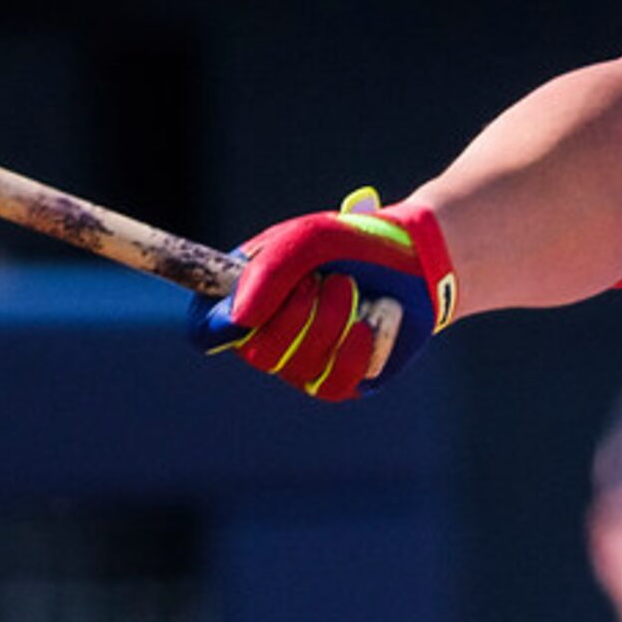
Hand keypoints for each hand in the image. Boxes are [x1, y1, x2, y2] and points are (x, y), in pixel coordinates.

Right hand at [187, 190, 455, 401]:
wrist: (415, 261)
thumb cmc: (352, 245)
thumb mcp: (309, 239)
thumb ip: (269, 271)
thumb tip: (237, 320)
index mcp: (244, 298)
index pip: (205, 329)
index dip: (214, 326)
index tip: (240, 312)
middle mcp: (267, 336)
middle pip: (255, 351)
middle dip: (295, 313)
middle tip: (326, 280)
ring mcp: (302, 365)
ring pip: (297, 366)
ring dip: (330, 320)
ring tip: (352, 288)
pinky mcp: (339, 382)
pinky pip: (333, 382)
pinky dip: (352, 349)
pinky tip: (367, 323)